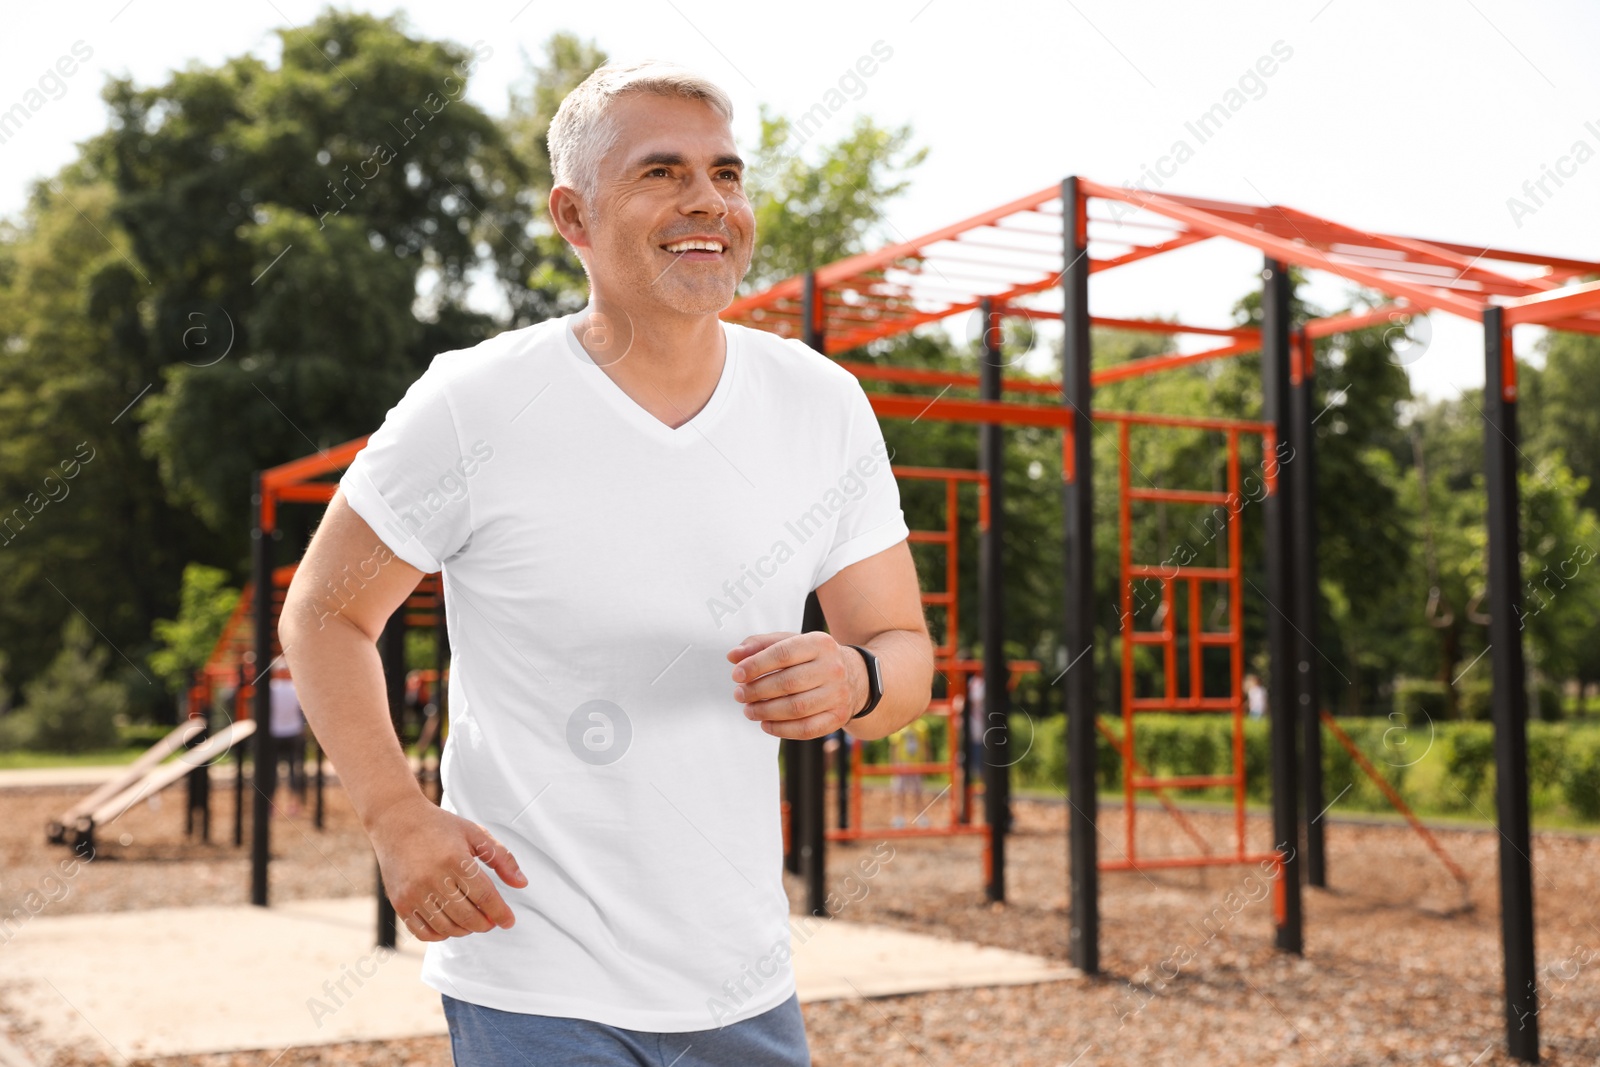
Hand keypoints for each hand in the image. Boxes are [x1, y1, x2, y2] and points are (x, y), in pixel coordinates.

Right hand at [367, 793, 527, 941]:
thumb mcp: (475, 834)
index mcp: (456, 860)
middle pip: (468, 916)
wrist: (396, 821)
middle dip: (485, 924)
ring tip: (473, 921)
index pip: (485, 896)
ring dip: (465, 930)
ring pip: (447, 928)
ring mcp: (414, 893)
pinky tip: (450, 925)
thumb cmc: (439, 826)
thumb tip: (521, 884)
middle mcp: (433, 879)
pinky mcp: (400, 903)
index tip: (509, 921)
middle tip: (492, 921)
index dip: (501, 913)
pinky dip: (441, 935)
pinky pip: (423, 933)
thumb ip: (502, 858)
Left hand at [727, 631, 866, 739]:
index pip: (783, 653)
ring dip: (766, 712)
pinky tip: (766, 724)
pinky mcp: (839, 717)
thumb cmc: (812, 658)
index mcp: (820, 643)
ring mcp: (838, 694)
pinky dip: (782, 730)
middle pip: (788, 683)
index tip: (736, 675)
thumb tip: (733, 656)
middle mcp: (833, 668)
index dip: (756, 665)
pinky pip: (807, 729)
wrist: (854, 676)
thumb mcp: (791, 642)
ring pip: (796, 708)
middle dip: (757, 691)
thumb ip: (759, 645)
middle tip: (740, 695)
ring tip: (749, 710)